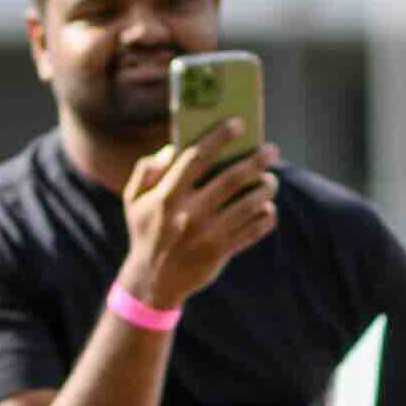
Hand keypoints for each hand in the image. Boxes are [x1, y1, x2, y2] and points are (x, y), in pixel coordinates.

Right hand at [122, 120, 278, 309]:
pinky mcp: (220, 252)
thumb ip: (146, 171)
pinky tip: (267, 207)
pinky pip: (252, 230)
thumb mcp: (133, 200)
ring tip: (271, 179)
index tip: (238, 123)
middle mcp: (188, 214)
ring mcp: (206, 235)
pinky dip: (265, 217)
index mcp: (166, 196)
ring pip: (247, 205)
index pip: (195, 158)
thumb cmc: (146, 231)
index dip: (218, 138)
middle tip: (271, 150)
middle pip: (230, 179)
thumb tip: (171, 149)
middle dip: (255, 161)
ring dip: (265, 189)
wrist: (152, 282)